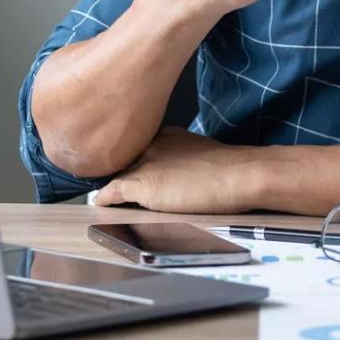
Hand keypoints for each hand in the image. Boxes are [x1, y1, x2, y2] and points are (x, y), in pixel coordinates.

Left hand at [93, 127, 266, 212]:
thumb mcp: (200, 154)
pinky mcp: (143, 184)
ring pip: (115, 174)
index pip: (137, 148)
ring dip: (108, 185)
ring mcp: (145, 163)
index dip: (129, 161)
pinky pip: (112, 192)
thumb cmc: (229, 169)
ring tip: (100, 195)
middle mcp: (150, 145)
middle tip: (104, 182)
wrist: (239, 174)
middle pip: (123, 160)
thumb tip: (178, 176)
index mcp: (165, 135)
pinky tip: (99, 204)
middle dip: (115, 170)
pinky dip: (104, 199)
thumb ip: (181, 159)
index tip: (123, 168)